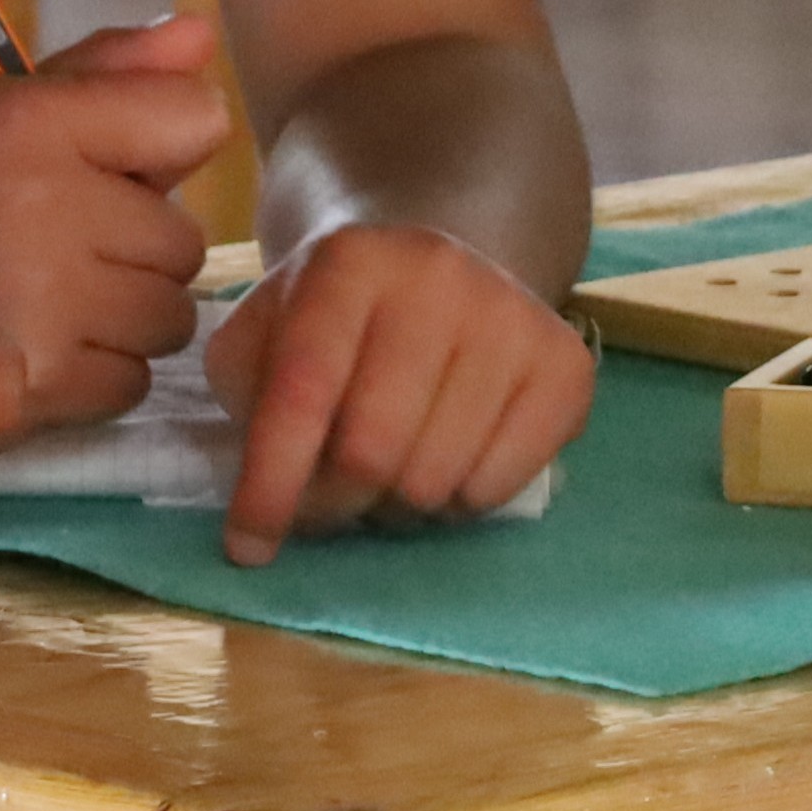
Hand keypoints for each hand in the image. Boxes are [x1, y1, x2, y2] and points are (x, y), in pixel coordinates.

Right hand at [0, 14, 232, 420]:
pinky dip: (93, 378)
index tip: (96, 174)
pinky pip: (132, 381)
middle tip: (45, 255)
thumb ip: (107, 78)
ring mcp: (44, 298)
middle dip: (130, 255)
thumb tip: (203, 36)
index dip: (153, 155)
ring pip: (170, 318)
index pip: (189, 118)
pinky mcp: (40, 383)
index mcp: (25, 117)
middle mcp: (41, 198)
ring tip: (40, 308)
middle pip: (185, 240)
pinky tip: (31, 355)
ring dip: (120, 323)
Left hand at [200, 217, 593, 562]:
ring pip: (435, 479)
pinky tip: (446, 463)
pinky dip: (458, 504)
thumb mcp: (266, 334)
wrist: (439, 272)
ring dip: (397, 507)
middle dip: (336, 503)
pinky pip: (497, 487)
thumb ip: (253, 404)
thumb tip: (268, 509)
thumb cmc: (336, 323)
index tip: (246, 548)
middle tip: (330, 503)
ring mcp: (511, 316)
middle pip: (373, 450)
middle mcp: (437, 275)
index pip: (303, 392)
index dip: (271, 482)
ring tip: (388, 474)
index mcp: (348, 262)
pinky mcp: (565, 365)